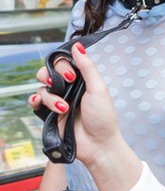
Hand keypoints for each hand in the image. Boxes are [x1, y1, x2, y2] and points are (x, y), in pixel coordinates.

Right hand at [29, 43, 123, 166]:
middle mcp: (69, 88)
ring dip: (50, 97)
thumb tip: (78, 46)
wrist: (98, 145)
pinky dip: (35, 101)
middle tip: (61, 85)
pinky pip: (35, 102)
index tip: (70, 75)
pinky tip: (39, 104)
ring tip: (64, 109)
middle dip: (50, 76)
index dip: (63, 65)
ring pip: (42, 88)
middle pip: (48, 72)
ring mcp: (58, 101)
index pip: (64, 62)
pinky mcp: (50, 114)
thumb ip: (87, 67)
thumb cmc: (103, 118)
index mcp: (82, 80)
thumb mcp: (98, 88)